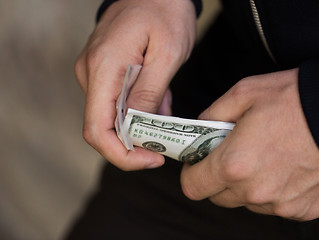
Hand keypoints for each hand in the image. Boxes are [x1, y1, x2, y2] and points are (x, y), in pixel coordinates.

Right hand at [75, 0, 195, 169]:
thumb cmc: (164, 12)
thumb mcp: (167, 53)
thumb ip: (150, 92)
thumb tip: (136, 128)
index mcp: (103, 68)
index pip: (96, 130)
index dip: (122, 155)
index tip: (151, 159)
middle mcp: (90, 74)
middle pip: (102, 128)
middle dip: (135, 143)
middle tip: (166, 139)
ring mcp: (94, 73)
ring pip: (111, 118)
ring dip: (140, 123)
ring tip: (167, 103)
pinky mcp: (103, 73)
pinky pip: (116, 103)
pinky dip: (139, 109)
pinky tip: (159, 96)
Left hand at [180, 68, 318, 220]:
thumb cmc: (295, 99)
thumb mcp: (243, 93)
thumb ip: (211, 115)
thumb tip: (199, 129)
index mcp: (234, 164)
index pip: (193, 187)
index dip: (192, 173)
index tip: (198, 161)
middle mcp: (255, 191)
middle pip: (218, 197)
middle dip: (218, 178)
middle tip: (231, 154)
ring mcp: (281, 204)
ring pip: (246, 202)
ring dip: (246, 185)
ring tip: (264, 157)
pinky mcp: (303, 210)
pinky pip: (274, 205)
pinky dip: (273, 190)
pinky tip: (285, 167)